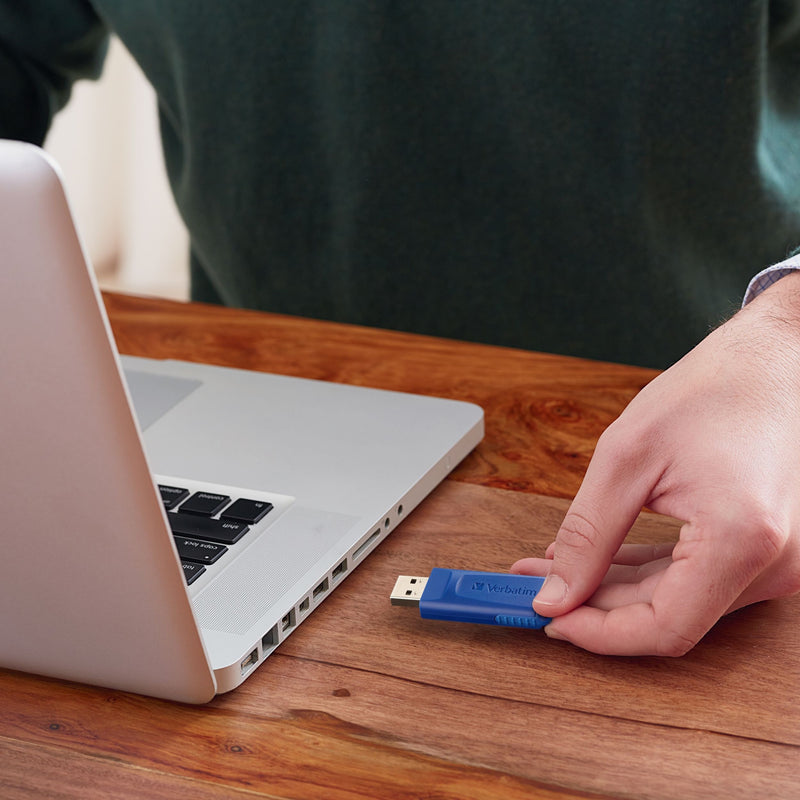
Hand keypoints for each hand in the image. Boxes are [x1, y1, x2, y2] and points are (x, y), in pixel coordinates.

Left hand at [512, 273, 799, 654]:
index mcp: (743, 537)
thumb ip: (588, 534)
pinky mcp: (767, 547)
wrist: (776, 358)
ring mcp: (778, 558)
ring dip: (615, 588)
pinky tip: (603, 558)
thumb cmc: (713, 389)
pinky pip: (699, 578)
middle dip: (594, 604)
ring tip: (557, 565)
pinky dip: (648, 572)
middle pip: (669, 617)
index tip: (550, 618)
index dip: (599, 634)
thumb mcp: (627, 457)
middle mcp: (775, 561)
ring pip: (680, 601)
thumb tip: (557, 592)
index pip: (665, 628)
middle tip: (537, 583)